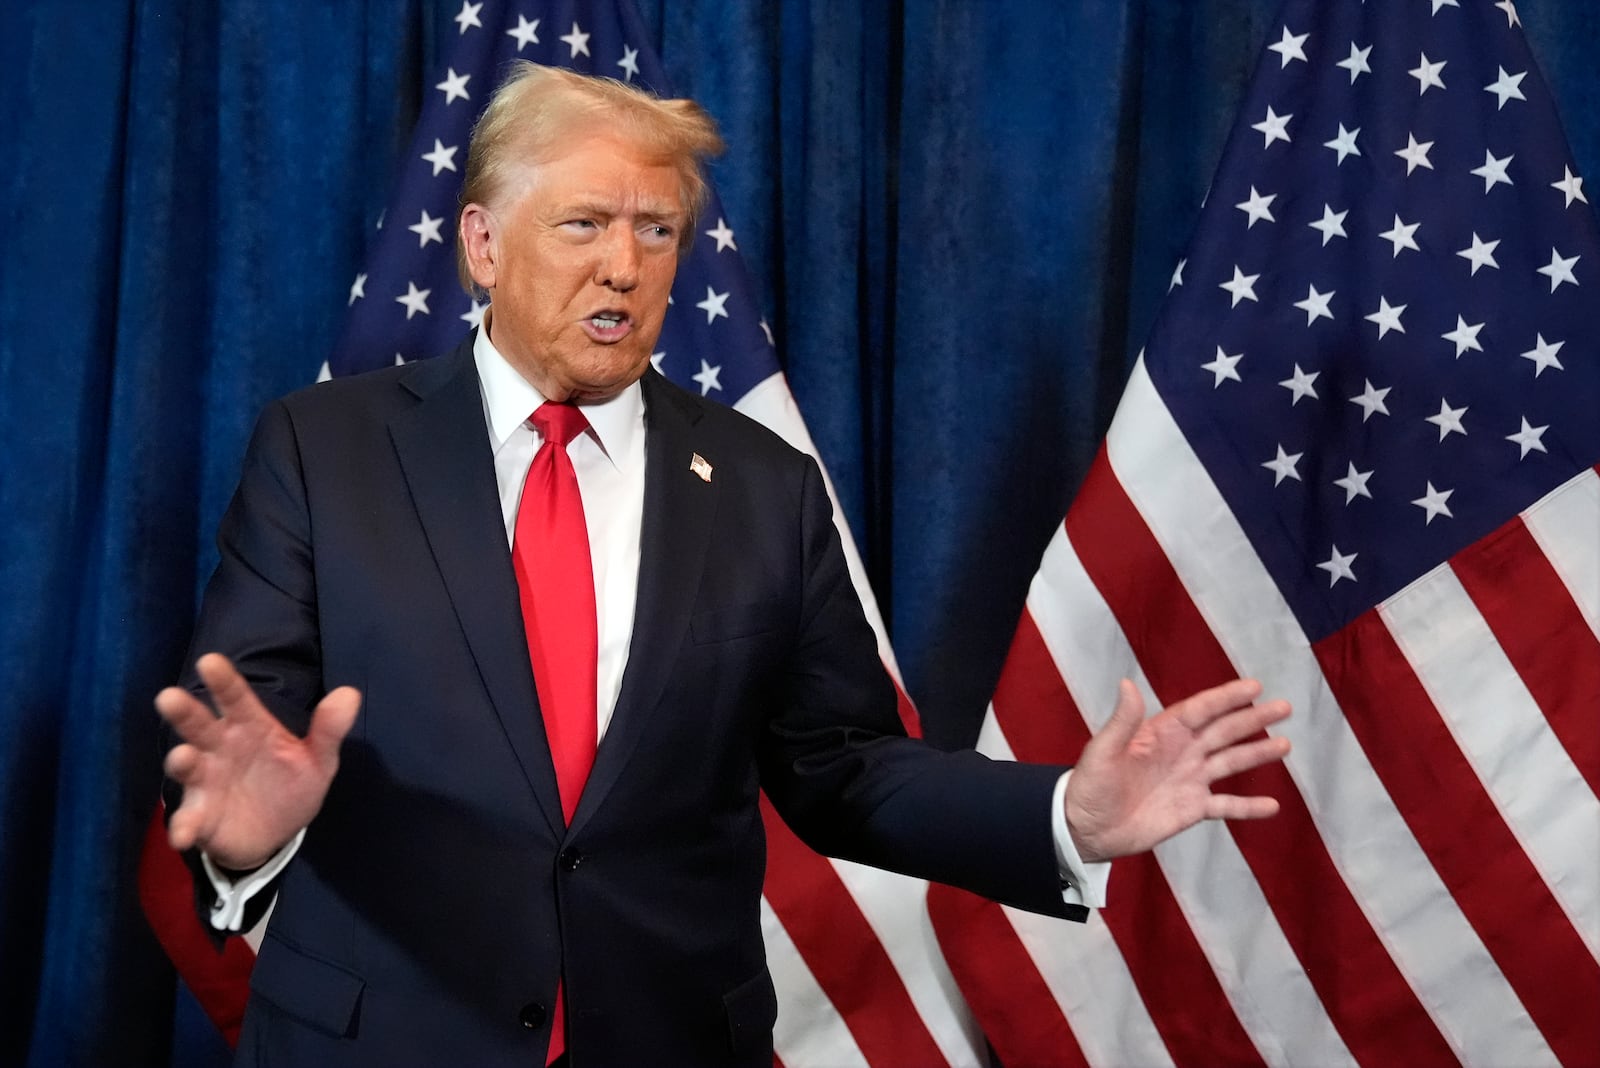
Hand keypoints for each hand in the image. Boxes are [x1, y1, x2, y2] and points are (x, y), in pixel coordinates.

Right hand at [156, 653, 360, 869]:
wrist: (276, 833)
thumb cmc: (289, 784)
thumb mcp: (317, 760)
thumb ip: (328, 730)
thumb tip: (350, 693)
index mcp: (249, 727)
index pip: (236, 698)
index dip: (224, 680)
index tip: (210, 660)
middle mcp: (220, 749)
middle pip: (199, 725)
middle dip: (184, 712)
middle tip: (169, 697)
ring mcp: (206, 782)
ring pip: (187, 767)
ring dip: (181, 762)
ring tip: (182, 758)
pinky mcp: (200, 817)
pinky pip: (188, 820)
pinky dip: (183, 826)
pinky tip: (184, 835)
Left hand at [1064, 678, 1289, 862]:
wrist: (1087, 829)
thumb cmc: (1090, 786)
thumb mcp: (1102, 751)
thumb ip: (1122, 721)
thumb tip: (1127, 682)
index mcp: (1161, 733)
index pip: (1200, 710)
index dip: (1226, 698)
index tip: (1254, 687)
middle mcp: (1181, 752)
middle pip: (1223, 731)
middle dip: (1253, 719)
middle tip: (1284, 707)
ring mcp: (1189, 780)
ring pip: (1230, 762)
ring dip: (1257, 754)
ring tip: (1285, 744)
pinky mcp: (1191, 809)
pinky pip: (1226, 806)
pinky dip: (1248, 807)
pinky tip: (1272, 806)